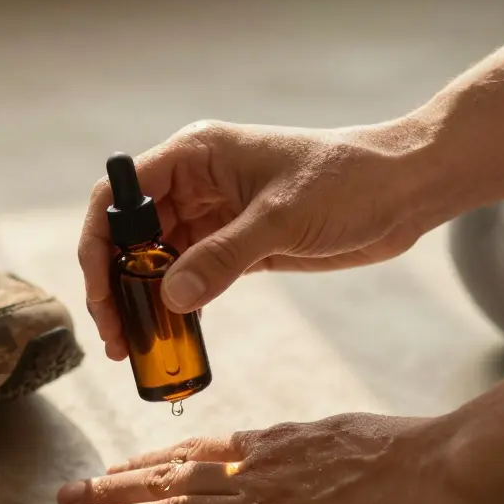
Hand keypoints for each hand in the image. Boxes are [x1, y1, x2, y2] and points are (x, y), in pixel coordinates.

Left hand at [56, 413, 495, 503]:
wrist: (447, 468)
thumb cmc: (409, 454)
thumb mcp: (337, 437)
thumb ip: (297, 449)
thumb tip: (276, 451)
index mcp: (268, 448)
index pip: (190, 456)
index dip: (143, 466)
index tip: (110, 471)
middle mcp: (252, 474)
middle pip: (165, 483)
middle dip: (110, 490)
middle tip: (63, 496)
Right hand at [79, 120, 441, 359]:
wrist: (405, 189)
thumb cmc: (348, 181)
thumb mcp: (283, 218)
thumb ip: (224, 258)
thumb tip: (170, 299)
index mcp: (194, 155)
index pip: (118, 195)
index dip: (98, 244)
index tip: (100, 292)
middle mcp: (193, 183)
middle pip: (128, 235)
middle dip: (114, 285)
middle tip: (115, 336)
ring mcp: (212, 215)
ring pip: (154, 262)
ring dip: (140, 302)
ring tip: (134, 347)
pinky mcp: (233, 245)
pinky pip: (187, 278)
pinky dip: (174, 307)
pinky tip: (170, 338)